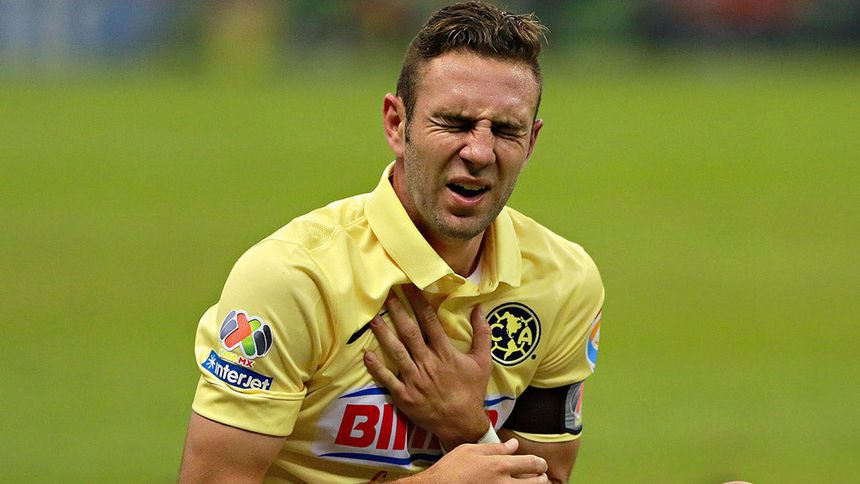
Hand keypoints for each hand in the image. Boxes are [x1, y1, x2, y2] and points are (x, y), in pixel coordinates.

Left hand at [363, 284, 492, 449]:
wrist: (462, 423)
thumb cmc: (472, 390)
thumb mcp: (483, 361)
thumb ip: (482, 334)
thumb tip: (480, 308)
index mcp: (445, 353)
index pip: (430, 322)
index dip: (419, 302)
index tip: (409, 287)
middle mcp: (428, 363)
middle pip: (409, 332)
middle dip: (397, 312)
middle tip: (386, 295)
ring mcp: (414, 380)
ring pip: (396, 352)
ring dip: (383, 334)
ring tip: (372, 318)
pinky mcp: (404, 396)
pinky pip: (387, 379)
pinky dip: (376, 367)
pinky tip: (367, 354)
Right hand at [396, 439, 548, 482]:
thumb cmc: (451, 469)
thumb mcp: (470, 450)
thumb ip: (495, 448)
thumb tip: (513, 445)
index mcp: (499, 466)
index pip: (531, 463)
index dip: (540, 463)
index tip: (541, 464)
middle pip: (536, 483)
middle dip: (542, 479)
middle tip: (542, 476)